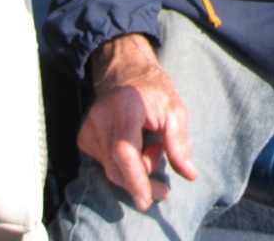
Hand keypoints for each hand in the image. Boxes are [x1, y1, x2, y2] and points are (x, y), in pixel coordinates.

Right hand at [78, 34, 197, 211]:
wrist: (127, 75)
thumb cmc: (155, 94)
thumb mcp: (175, 111)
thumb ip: (179, 143)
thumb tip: (190, 175)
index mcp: (126, 106)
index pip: (124, 150)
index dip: (135, 178)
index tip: (146, 200)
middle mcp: (101, 117)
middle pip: (116, 166)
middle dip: (141, 184)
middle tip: (163, 192)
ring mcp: (89, 128)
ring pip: (111, 169)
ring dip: (135, 171)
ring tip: (153, 149)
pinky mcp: (83, 138)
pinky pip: (105, 164)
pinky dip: (123, 165)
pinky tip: (136, 148)